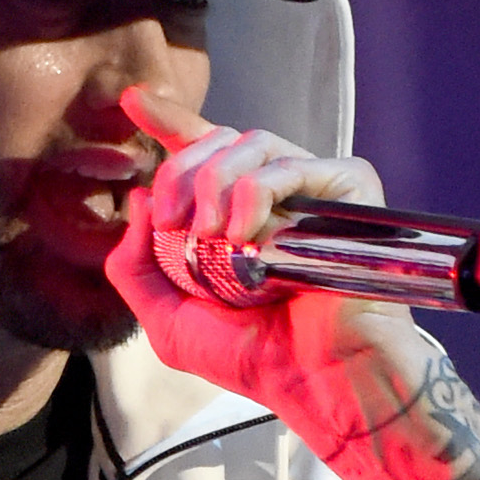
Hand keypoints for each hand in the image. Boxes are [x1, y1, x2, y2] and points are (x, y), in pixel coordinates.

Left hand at [100, 85, 440, 471]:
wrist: (312, 378)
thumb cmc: (252, 356)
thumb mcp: (168, 320)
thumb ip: (137, 265)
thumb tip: (136, 198)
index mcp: (235, 216)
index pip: (202, 153)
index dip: (170, 121)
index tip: (133, 101)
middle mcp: (274, 194)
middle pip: (216, 141)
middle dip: (179, 171)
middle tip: (173, 222)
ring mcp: (311, 189)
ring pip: (248, 144)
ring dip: (214, 185)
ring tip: (214, 240)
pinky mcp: (346, 189)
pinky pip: (288, 165)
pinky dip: (256, 196)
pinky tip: (248, 238)